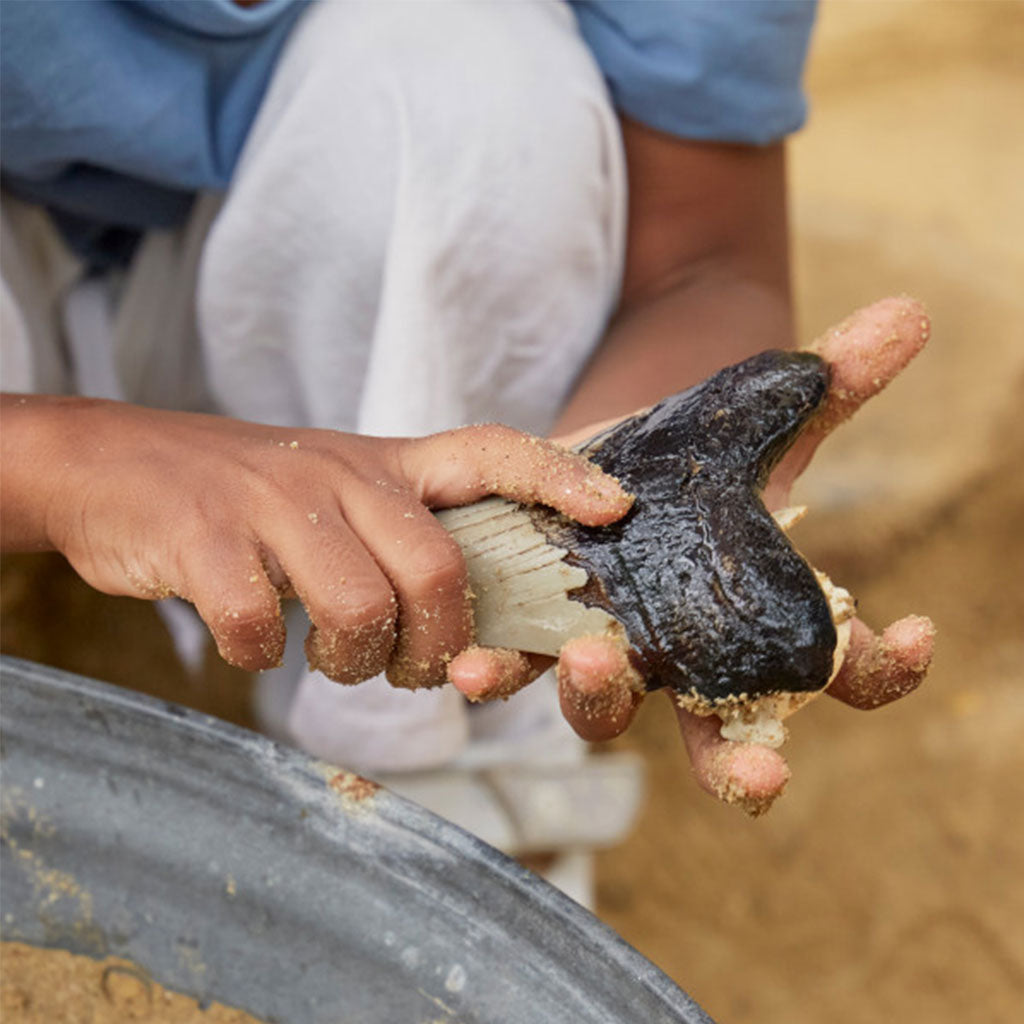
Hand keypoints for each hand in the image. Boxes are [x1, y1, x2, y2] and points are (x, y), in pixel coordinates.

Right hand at [0, 398, 631, 685]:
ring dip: (356, 662)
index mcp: (386, 464)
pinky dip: (262, 654)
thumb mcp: (339, 491)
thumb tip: (469, 624)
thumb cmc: (250, 498)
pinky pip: (262, 626)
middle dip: (439, 648)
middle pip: (440, 572)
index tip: (615, 508)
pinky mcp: (208, 538)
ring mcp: (275, 502)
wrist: (120, 467)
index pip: (492, 451)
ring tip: (333, 658)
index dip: (559, 476)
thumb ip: (404, 534)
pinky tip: (251, 637)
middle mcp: (342, 474)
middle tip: (412, 669)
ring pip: (361, 608)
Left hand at [447, 297, 935, 813]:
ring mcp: (611, 652)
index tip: (916, 634)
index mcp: (761, 622)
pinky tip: (470, 666)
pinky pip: (518, 667)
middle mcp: (689, 660)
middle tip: (763, 778)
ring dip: (600, 695)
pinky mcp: (536, 628)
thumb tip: (907, 312)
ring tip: (591, 657)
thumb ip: (828, 381)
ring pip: (608, 709)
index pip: (847, 666)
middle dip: (743, 765)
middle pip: (725, 732)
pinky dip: (497, 671)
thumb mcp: (761, 421)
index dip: (886, 663)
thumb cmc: (699, 457)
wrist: (604, 455)